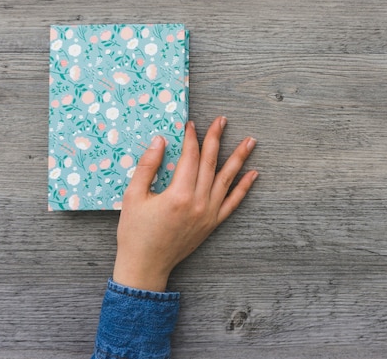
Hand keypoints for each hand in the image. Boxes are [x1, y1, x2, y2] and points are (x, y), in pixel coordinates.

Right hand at [112, 116, 257, 291]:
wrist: (146, 266)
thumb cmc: (135, 232)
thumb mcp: (133, 196)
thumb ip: (147, 166)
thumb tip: (160, 141)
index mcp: (178, 195)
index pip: (189, 157)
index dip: (191, 138)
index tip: (190, 124)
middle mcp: (199, 202)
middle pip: (210, 163)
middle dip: (216, 139)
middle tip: (222, 120)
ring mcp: (209, 213)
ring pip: (227, 179)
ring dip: (239, 158)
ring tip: (250, 141)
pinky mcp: (213, 223)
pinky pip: (233, 202)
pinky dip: (244, 187)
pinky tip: (253, 174)